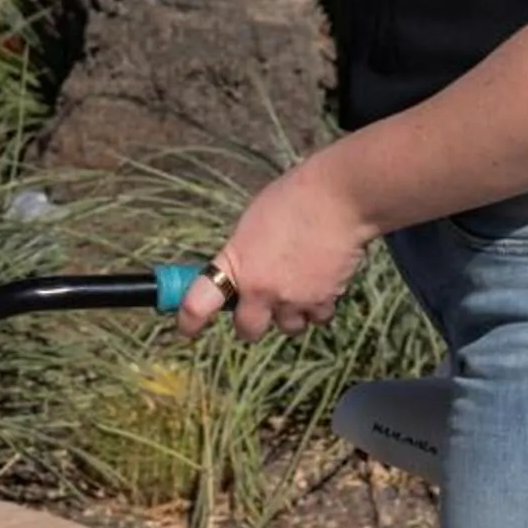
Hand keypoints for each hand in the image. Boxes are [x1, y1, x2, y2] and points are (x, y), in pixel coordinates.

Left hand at [177, 160, 370, 342]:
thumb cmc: (294, 198)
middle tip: (259, 305)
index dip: (189, 322)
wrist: (340, 197)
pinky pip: (317, 317)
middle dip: (252, 321)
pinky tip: (322, 282)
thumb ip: (243, 254)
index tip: (187, 329)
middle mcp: (262, 290)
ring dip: (290, 313)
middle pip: (248, 330)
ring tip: (299, 286)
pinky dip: (318, 306)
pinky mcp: (324, 300)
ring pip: (288, 326)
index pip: (198, 304)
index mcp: (236, 264)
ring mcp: (294, 299)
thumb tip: (243, 270)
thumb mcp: (252, 223)